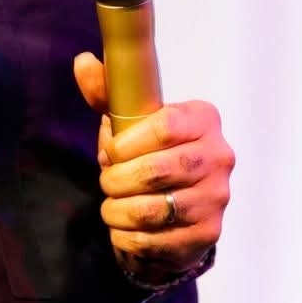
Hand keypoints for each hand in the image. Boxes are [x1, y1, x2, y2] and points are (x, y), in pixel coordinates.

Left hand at [73, 52, 233, 285]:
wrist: (178, 208)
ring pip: (152, 209)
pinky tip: (124, 228)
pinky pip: (154, 240)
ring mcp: (217, 197)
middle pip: (157, 170)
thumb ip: (107, 94)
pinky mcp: (208, 233)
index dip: (127, 143)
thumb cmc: (149, 155)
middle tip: (107, 182)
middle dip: (118, 180)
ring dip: (118, 210)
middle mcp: (219, 156)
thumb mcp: (129, 122)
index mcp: (203, 120)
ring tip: (112, 206)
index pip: (165, 126)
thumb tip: (82, 62)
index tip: (110, 152)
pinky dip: (127, 237)